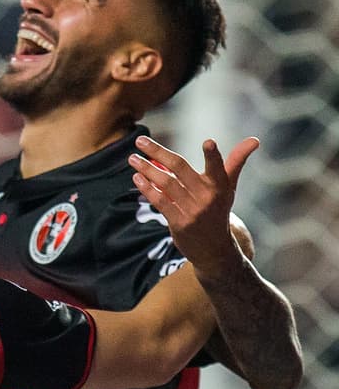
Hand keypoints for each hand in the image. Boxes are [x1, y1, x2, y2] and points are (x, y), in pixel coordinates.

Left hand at [129, 136, 257, 273]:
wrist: (213, 249)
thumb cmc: (218, 210)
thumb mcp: (228, 187)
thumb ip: (236, 162)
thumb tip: (254, 139)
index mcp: (221, 186)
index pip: (218, 168)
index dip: (214, 156)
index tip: (208, 142)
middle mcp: (208, 197)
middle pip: (179, 168)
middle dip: (158, 152)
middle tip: (140, 140)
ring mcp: (193, 211)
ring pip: (165, 183)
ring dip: (146, 169)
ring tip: (133, 158)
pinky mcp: (179, 223)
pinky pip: (159, 201)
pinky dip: (146, 188)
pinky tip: (137, 177)